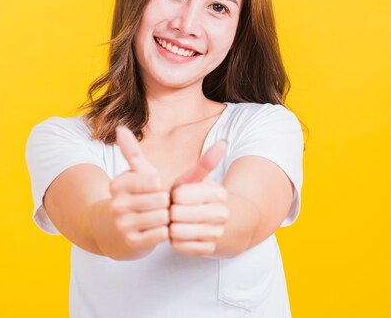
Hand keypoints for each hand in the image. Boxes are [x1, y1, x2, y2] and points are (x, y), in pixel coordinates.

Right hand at [110, 126, 169, 250]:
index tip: (156, 189)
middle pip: (161, 200)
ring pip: (163, 217)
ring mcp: (122, 225)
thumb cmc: (134, 196)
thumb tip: (120, 127)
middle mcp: (117, 204)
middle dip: (166, 202)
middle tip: (160, 205)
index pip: (155, 181)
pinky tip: (157, 229)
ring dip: (166, 218)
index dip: (162, 186)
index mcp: (118, 184)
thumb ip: (131, 151)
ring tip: (159, 216)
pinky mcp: (131, 243)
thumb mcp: (134, 174)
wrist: (114, 230)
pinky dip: (164, 231)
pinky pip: (161, 234)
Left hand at [169, 141, 228, 255]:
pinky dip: (174, 240)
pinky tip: (178, 233)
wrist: (217, 226)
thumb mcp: (191, 179)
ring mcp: (216, 233)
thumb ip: (185, 160)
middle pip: (176, 214)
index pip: (179, 195)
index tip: (175, 195)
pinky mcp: (208, 250)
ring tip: (174, 221)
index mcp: (216, 192)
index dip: (171, 195)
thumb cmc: (193, 197)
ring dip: (170, 226)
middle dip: (169, 211)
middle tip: (172, 210)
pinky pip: (179, 246)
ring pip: (177, 231)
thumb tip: (201, 139)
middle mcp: (220, 213)